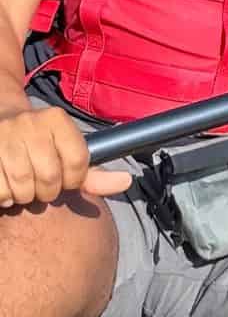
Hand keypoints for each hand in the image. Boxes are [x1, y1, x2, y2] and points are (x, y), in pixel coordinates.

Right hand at [0, 107, 131, 206]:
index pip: (78, 162)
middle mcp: (31, 122)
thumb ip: (94, 174)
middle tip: (42, 188)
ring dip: (24, 196)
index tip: (66, 181)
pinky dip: (3, 196)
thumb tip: (126, 182)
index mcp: (57, 119)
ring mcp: (4, 134)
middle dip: (47, 192)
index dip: (74, 180)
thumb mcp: (69, 151)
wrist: (0, 120)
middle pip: (50, 176)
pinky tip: (6, 187)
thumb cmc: (42, 145)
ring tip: (23, 188)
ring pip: (22, 185)